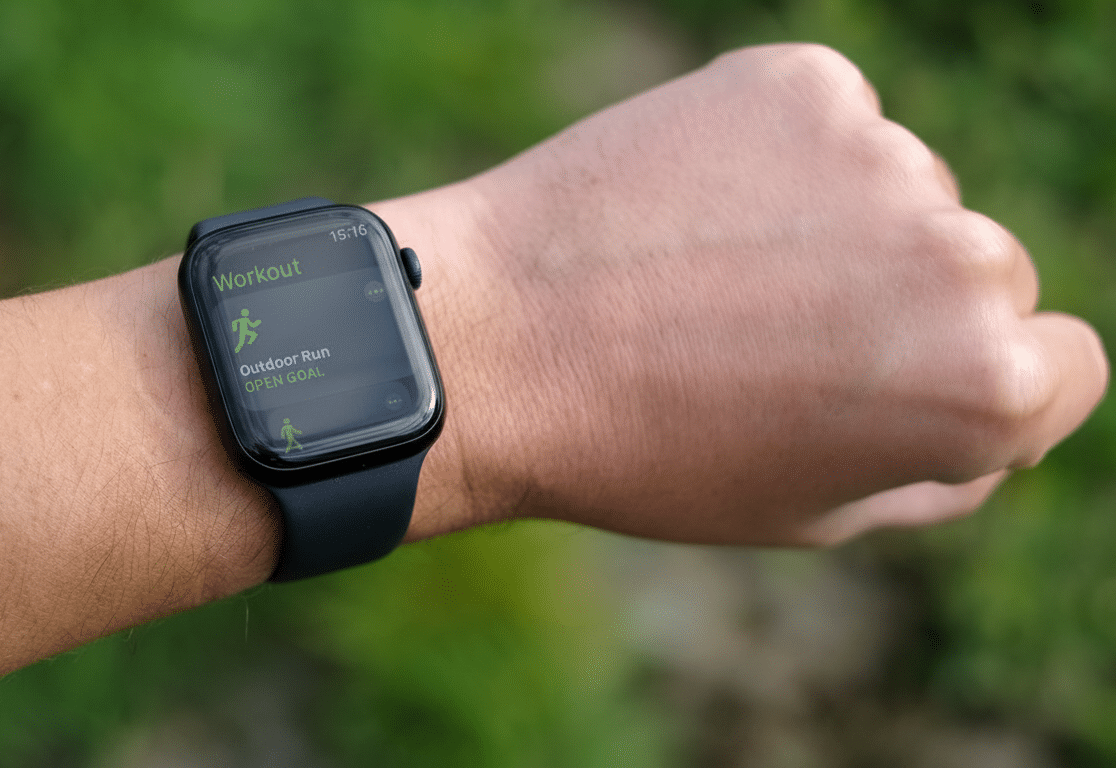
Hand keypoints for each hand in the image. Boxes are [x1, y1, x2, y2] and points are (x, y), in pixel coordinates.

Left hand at [403, 44, 1107, 544]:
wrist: (493, 345)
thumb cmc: (648, 453)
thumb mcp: (814, 510)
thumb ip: (939, 465)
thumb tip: (993, 413)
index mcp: (986, 385)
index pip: (1062, 366)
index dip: (973, 385)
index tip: (888, 386)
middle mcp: (964, 259)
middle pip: (986, 271)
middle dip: (906, 303)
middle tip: (772, 338)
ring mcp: (883, 156)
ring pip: (900, 190)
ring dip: (835, 224)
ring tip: (709, 277)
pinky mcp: (802, 82)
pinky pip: (826, 123)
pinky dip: (775, 157)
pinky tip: (689, 210)